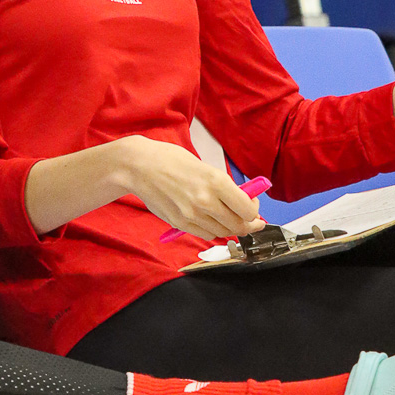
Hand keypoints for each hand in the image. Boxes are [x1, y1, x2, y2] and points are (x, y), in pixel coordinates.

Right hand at [119, 136, 266, 241]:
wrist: (139, 167)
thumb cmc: (171, 160)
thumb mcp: (204, 166)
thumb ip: (224, 186)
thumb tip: (243, 200)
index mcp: (216, 182)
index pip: (248, 209)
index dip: (255, 211)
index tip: (254, 206)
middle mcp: (206, 201)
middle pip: (238, 225)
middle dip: (248, 224)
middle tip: (250, 219)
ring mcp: (192, 215)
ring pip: (222, 232)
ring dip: (230, 227)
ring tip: (228, 217)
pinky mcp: (180, 224)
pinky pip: (205, 234)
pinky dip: (213, 230)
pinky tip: (211, 219)